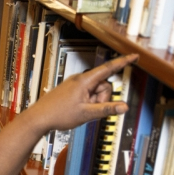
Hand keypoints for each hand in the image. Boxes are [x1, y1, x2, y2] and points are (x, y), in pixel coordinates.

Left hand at [24, 53, 138, 132]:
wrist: (38, 118)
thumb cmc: (58, 114)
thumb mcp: (86, 114)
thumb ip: (106, 110)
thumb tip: (123, 107)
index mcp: (84, 80)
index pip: (109, 68)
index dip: (123, 62)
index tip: (135, 56)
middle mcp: (80, 79)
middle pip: (103, 85)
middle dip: (102, 98)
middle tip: (90, 108)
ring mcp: (74, 84)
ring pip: (95, 91)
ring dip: (94, 102)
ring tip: (81, 110)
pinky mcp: (71, 90)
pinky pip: (86, 94)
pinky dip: (87, 102)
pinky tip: (76, 110)